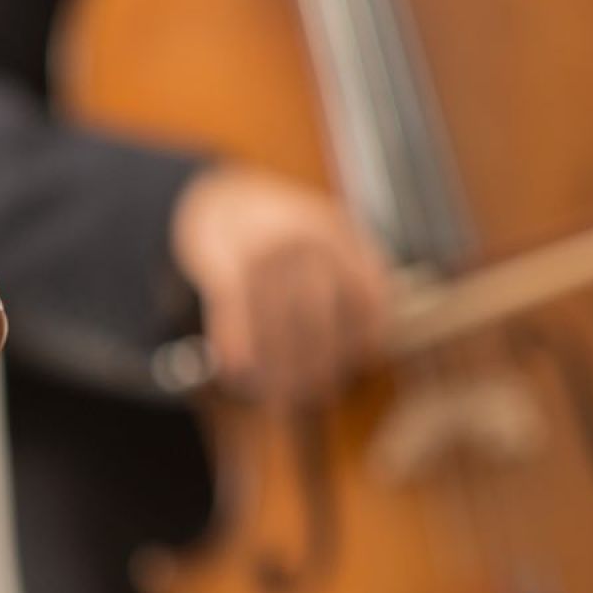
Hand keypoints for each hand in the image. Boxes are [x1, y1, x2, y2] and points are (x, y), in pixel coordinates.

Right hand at [169, 165, 393, 405]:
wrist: (218, 197)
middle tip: (318, 392)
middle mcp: (304, 241)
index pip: (368, 294)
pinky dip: (237, 349)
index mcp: (339, 234)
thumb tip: (373, 342)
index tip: (361, 362)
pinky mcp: (225, 266)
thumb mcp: (326, 235)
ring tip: (282, 395)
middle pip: (321, 317)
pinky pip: (234, 317)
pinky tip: (239, 373)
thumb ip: (353, 275)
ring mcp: (264, 253)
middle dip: (320, 364)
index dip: (366, 336)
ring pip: (277, 325)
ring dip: (279, 369)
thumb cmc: (279, 230)